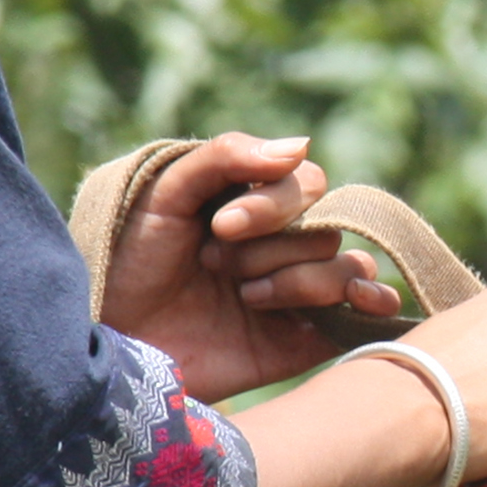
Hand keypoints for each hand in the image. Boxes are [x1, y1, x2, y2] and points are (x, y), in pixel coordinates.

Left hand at [96, 134, 400, 401]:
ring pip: (344, 269)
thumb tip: (301, 145)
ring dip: (295, 282)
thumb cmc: (128, 262)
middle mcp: (282, 246)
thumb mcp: (164, 194)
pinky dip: (375, 302)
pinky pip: (360, 317)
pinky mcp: (302, 342)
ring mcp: (296, 295)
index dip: (273, 204)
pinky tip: (363, 301)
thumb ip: (225, 157)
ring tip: (245, 299)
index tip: (220, 227)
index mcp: (253, 206)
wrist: (111, 341)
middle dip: (270, 248)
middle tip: (214, 266)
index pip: (305, 183)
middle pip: (324, 229)